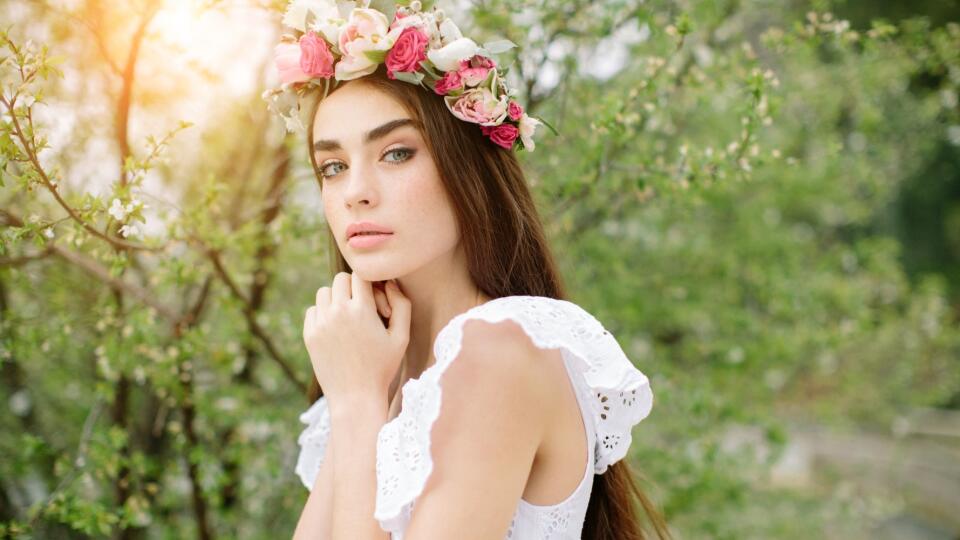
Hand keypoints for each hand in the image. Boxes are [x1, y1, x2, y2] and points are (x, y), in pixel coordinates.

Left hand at [303, 272, 410, 402]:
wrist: (355, 397)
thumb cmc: (382, 367)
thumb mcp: (402, 337)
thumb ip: (401, 304)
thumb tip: (390, 283)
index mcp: (361, 310)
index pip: (360, 275)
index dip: (370, 282)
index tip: (375, 297)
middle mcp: (337, 312)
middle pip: (341, 279)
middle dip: (353, 287)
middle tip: (363, 307)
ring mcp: (320, 323)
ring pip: (324, 292)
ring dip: (336, 298)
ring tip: (348, 317)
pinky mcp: (309, 335)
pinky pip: (313, 310)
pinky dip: (323, 313)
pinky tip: (336, 329)